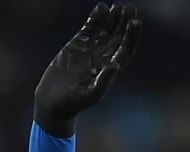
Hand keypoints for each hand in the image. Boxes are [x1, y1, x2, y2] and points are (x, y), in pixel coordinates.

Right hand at [34, 2, 141, 136]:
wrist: (53, 101)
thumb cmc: (73, 103)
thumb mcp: (89, 96)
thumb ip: (103, 82)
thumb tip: (116, 65)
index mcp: (110, 69)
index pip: (125, 49)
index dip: (131, 36)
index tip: (136, 23)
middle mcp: (103, 57)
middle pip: (118, 36)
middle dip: (125, 22)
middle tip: (131, 7)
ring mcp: (91, 49)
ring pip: (105, 29)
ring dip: (113, 17)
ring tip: (119, 5)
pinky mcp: (77, 44)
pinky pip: (89, 28)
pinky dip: (95, 18)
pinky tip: (102, 8)